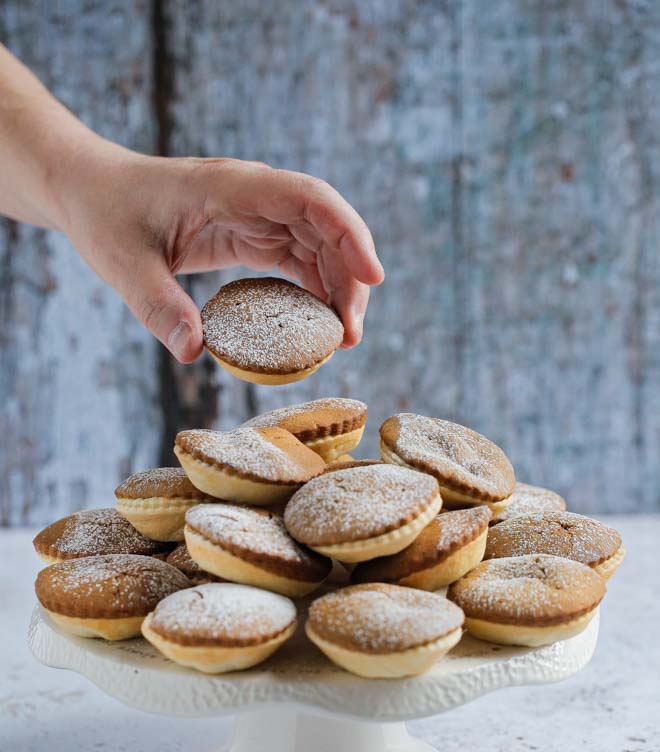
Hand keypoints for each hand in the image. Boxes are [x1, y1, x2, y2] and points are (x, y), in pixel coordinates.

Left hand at [58, 148, 383, 361]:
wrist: (90, 191)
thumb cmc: (105, 215)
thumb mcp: (123, 264)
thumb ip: (159, 307)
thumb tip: (194, 354)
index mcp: (231, 186)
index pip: (309, 198)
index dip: (348, 234)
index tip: (372, 278)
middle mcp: (253, 194)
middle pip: (326, 225)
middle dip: (350, 276)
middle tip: (350, 336)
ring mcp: (255, 213)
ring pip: (318, 244)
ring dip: (337, 288)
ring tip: (342, 339)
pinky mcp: (249, 233)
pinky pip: (296, 257)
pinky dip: (314, 289)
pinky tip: (319, 323)